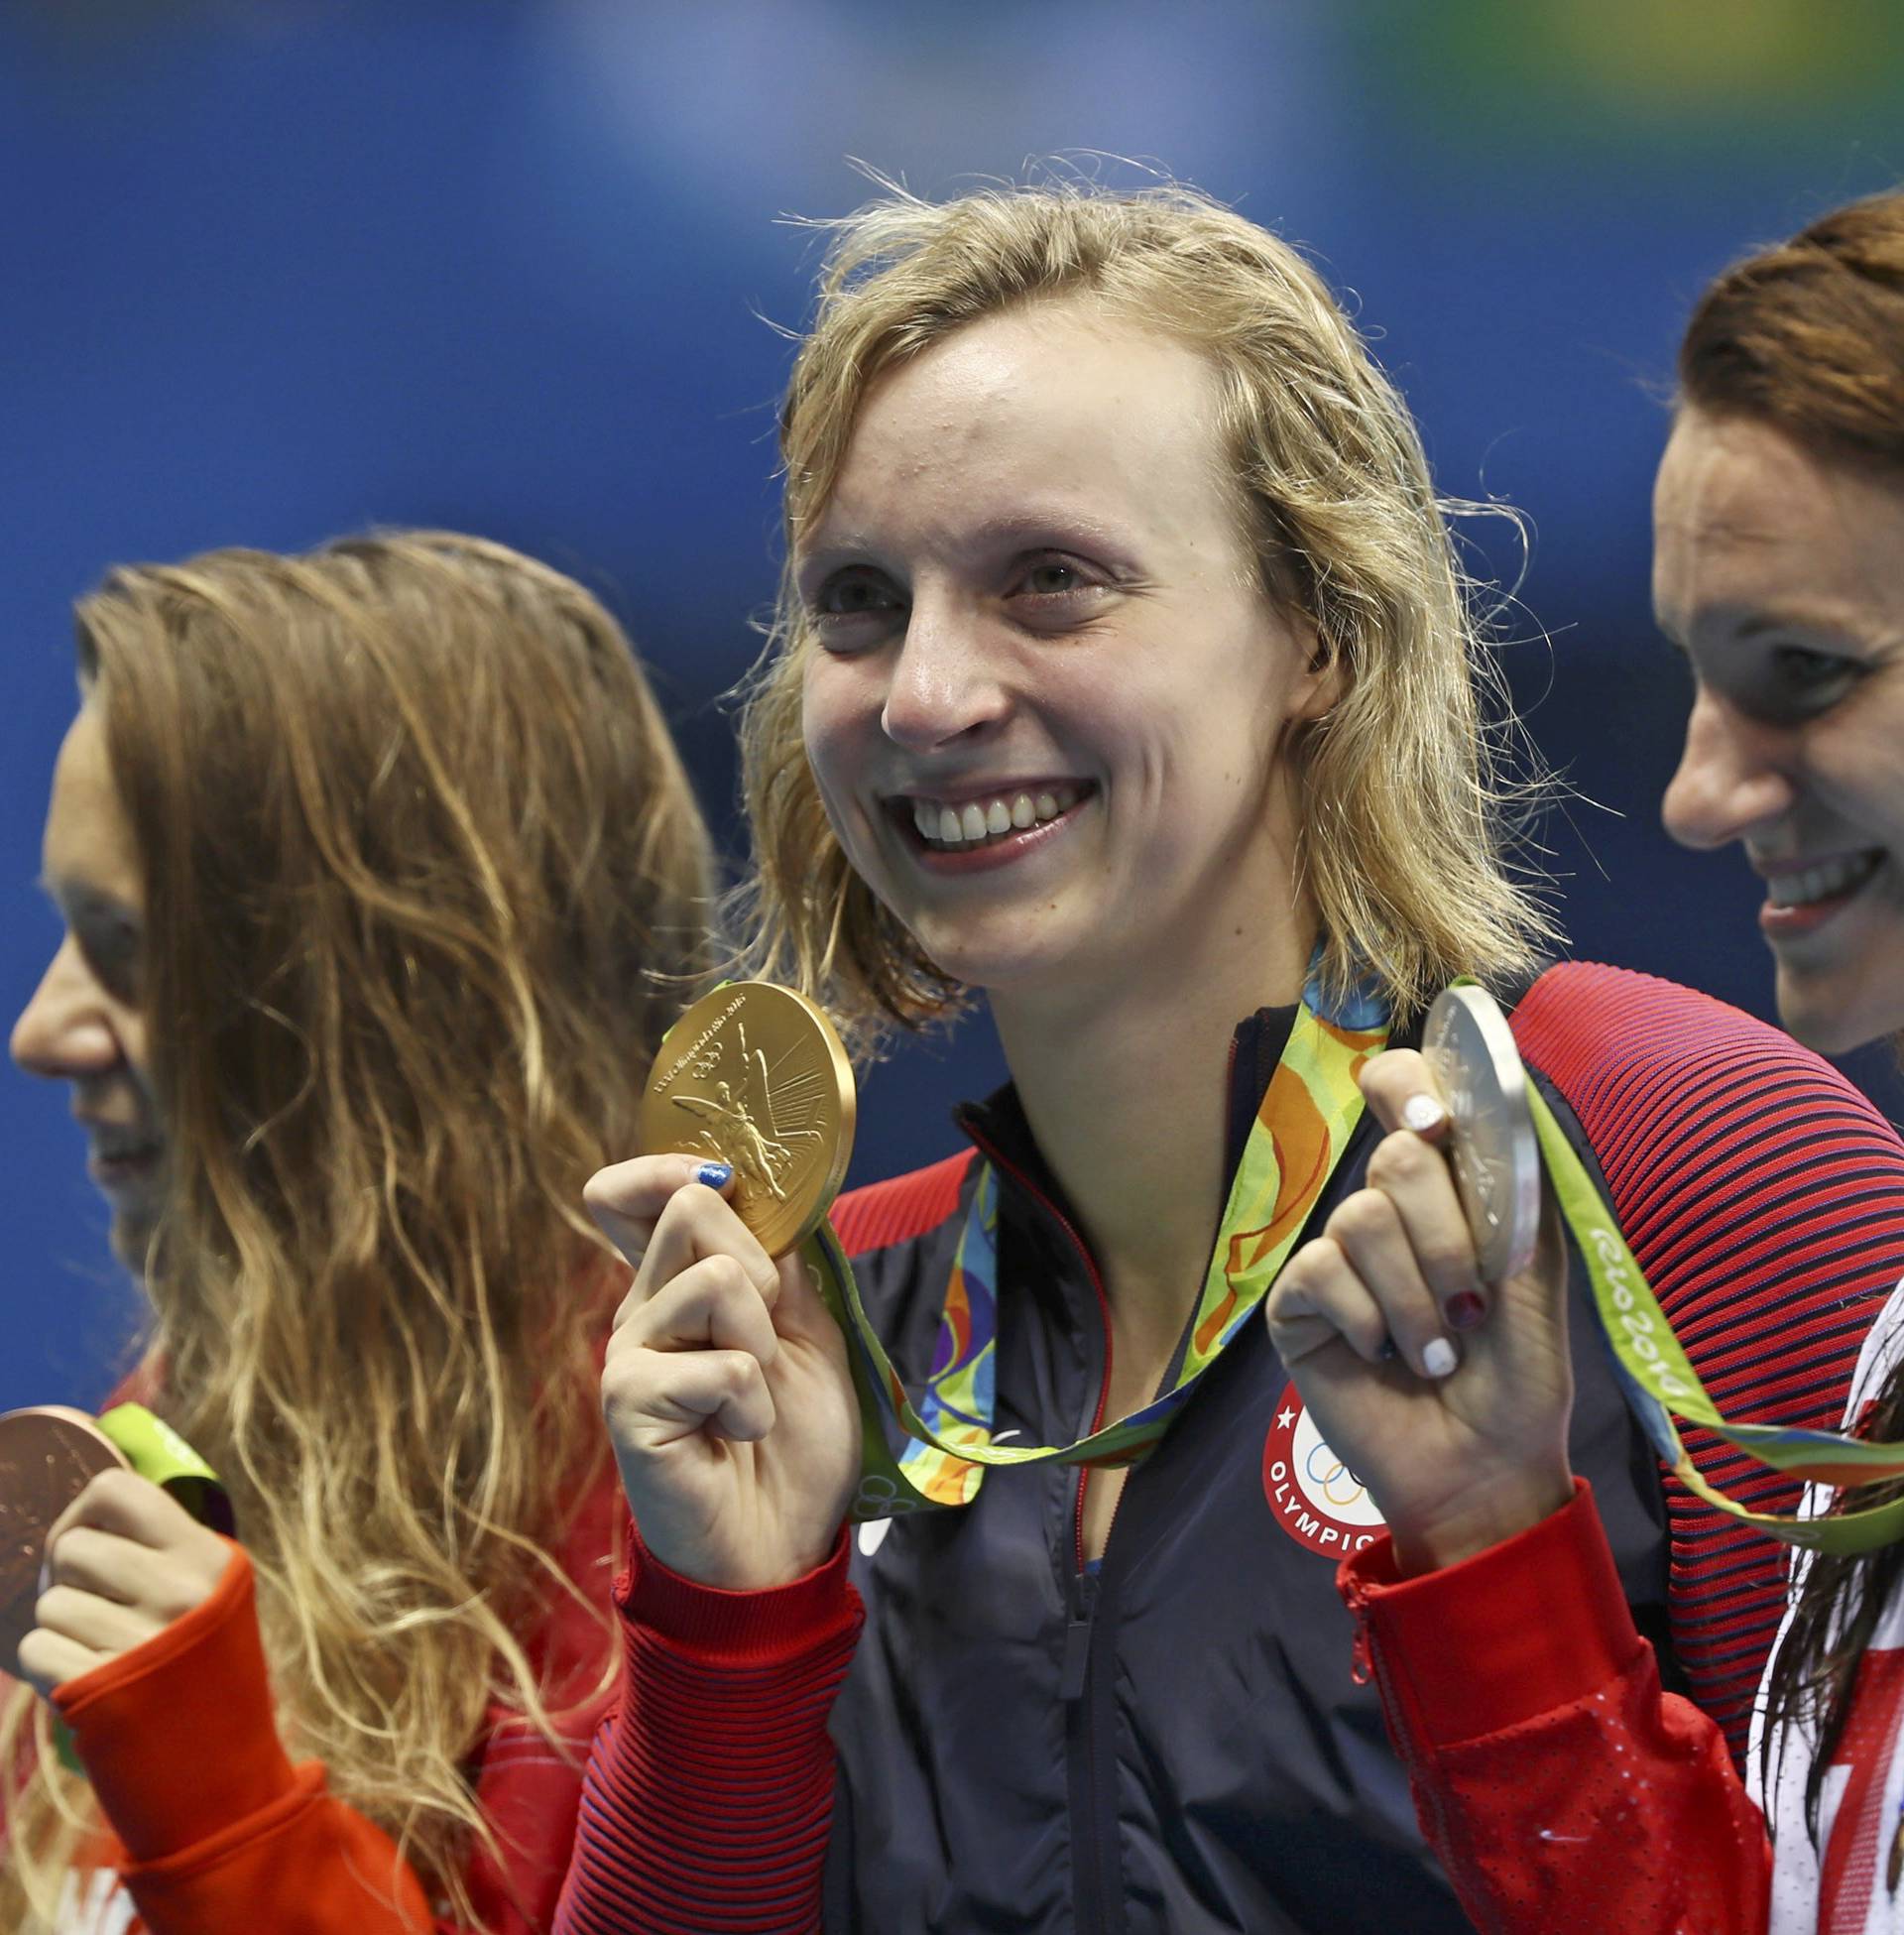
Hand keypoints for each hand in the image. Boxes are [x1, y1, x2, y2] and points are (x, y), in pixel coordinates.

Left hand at [16, 1469, 231, 1693]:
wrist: (221, 1773)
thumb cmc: (207, 1673)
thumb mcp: (215, 1596)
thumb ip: (164, 1551)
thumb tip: (82, 1523)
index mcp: (210, 1559)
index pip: (115, 1491)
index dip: (82, 1514)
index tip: (86, 1543)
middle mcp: (180, 1592)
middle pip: (71, 1549)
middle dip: (68, 1579)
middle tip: (95, 1608)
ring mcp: (140, 1642)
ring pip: (49, 1603)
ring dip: (61, 1627)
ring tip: (101, 1651)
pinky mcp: (99, 1691)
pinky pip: (33, 1649)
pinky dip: (47, 1666)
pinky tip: (83, 1681)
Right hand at [589, 1154, 858, 1590]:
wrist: (779, 1546)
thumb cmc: (792, 1445)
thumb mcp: (806, 1335)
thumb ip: (779, 1265)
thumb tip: (752, 1192)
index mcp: (677, 1285)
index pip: (630, 1192)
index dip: (670, 1166)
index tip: (719, 1181)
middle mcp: (640, 1309)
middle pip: (690, 1207)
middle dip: (760, 1266)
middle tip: (765, 1342)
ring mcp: (627, 1352)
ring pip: (716, 1276)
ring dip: (761, 1342)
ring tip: (752, 1399)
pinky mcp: (627, 1402)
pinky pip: (716, 1360)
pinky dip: (749, 1400)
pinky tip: (734, 1434)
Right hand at [1265, 1048, 1574, 1574]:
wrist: (1487, 1470)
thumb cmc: (1523, 1376)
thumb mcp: (1538, 1272)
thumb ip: (1519, 1188)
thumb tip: (1506, 1104)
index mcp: (1448, 1187)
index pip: (1404, 1088)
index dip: (1409, 1087)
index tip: (1438, 1127)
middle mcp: (1388, 1209)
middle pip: (1393, 1158)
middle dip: (1446, 1237)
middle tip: (1471, 1305)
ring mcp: (1338, 1255)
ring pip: (1362, 1219)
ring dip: (1415, 1299)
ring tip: (1438, 1353)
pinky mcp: (1298, 1304)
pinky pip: (1322, 1273)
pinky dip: (1369, 1321)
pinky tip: (1383, 1357)